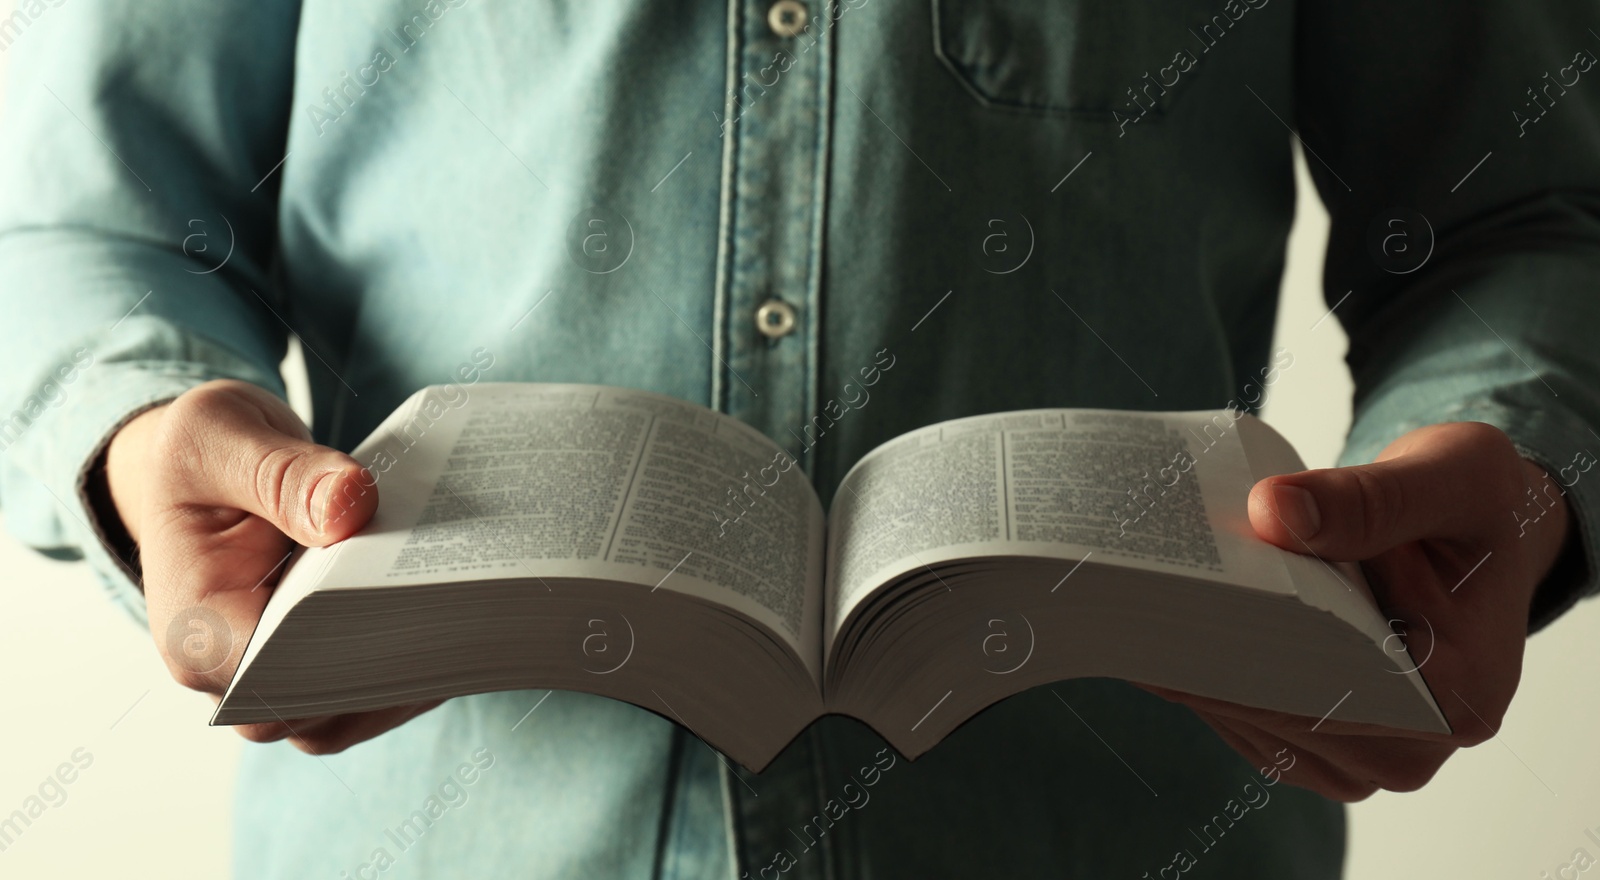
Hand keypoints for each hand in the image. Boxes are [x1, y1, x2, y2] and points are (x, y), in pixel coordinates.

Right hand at [107, 379, 441, 752]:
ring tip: (471, 610)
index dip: (346, 654)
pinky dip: (415, 660)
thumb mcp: (223, 438)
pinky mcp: (316, 663)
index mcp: (195, 626)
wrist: (205, 467)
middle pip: (322, 706)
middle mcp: (228, 672)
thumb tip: (349, 507)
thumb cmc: (204, 455)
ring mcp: (275, 675)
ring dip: (413, 670)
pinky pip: (372, 689)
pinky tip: (460, 611)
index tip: (410, 608)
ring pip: (354, 708)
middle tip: (462, 606)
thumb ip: (283, 474)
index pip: (278, 674)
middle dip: (392, 664)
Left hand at [1138, 421, 1573, 800]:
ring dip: (1186, 658)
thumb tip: (1274, 512)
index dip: (1246, 647)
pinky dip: (1195, 664)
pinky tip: (1154, 612)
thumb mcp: (1453, 475)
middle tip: (1129, 589)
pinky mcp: (1311, 734)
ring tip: (1130, 593)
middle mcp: (1407, 747)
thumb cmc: (1474, 507)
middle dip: (1201, 648)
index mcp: (1458, 698)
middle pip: (1274, 710)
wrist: (1475, 532)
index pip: (1328, 691)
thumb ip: (1372, 497)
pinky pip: (1235, 710)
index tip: (1178, 598)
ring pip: (1242, 716)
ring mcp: (1354, 752)